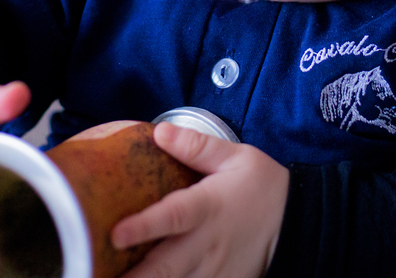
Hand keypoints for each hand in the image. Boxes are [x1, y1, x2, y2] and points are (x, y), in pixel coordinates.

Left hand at [112, 123, 289, 277]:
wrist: (299, 224)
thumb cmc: (263, 187)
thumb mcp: (237, 157)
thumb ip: (196, 146)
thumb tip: (159, 132)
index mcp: (209, 208)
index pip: (174, 217)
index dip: (144, 226)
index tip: (115, 233)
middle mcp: (206, 245)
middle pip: (164, 267)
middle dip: (131, 276)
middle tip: (96, 273)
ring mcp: (212, 272)